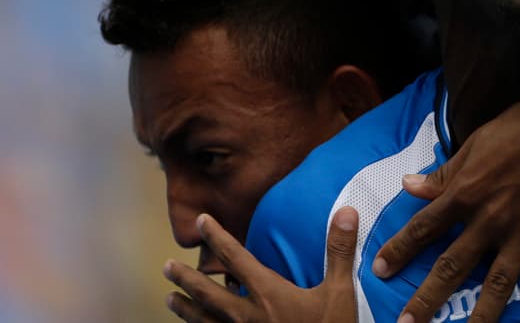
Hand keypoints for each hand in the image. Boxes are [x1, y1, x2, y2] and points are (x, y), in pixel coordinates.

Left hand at [163, 208, 358, 322]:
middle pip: (208, 294)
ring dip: (185, 309)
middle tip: (168, 266)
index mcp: (268, 294)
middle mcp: (247, 316)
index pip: (235, 258)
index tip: (201, 220)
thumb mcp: (340, 292)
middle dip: (186, 278)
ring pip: (204, 321)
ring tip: (169, 299)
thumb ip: (339, 251)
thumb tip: (346, 212)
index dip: (217, 237)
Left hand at [373, 85, 519, 322]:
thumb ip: (444, 173)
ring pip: (499, 282)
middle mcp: (491, 219)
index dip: (400, 249)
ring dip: (482, 316)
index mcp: (467, 193)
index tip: (379, 270)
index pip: (425, 227)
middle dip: (428, 298)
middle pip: (454, 265)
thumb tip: (407, 186)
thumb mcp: (475, 144)